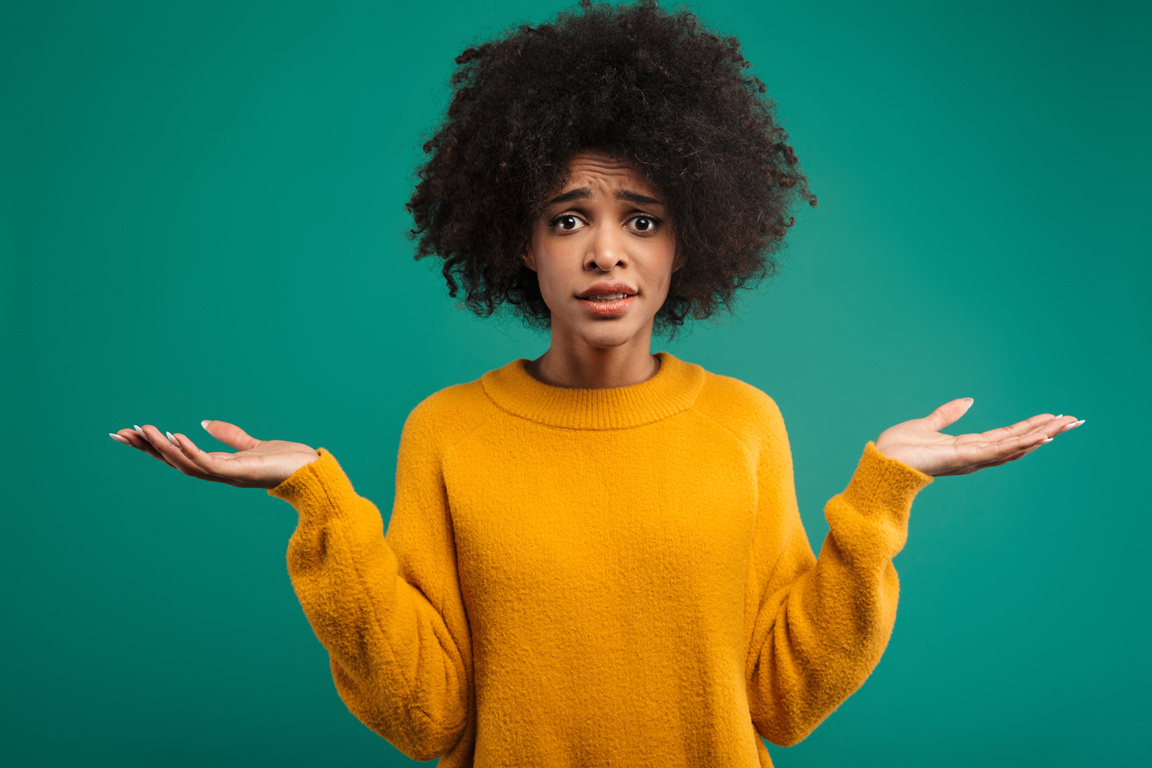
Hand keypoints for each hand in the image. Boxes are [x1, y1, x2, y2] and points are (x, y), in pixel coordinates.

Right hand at [110, 420, 319, 488]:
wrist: (312, 473)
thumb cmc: (285, 461)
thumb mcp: (252, 444)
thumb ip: (230, 436)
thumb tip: (205, 422)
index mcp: (218, 466)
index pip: (179, 455)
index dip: (154, 446)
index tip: (131, 432)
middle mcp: (218, 473)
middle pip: (174, 461)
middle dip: (148, 448)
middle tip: (121, 434)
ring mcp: (228, 475)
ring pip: (186, 463)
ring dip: (163, 448)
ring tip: (143, 430)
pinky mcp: (240, 473)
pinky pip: (208, 464)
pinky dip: (191, 451)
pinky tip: (176, 436)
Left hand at [874, 398, 1082, 476]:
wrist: (882, 462)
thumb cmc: (898, 448)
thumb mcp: (927, 424)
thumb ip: (947, 414)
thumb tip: (968, 401)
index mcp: (968, 447)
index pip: (1007, 436)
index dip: (1030, 427)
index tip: (1053, 417)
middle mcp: (976, 456)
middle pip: (1019, 442)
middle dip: (1046, 431)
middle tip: (1074, 420)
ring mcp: (973, 458)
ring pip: (1016, 446)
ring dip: (1042, 435)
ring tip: (1066, 424)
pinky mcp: (966, 458)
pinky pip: (1000, 450)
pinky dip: (1021, 443)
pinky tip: (1042, 435)